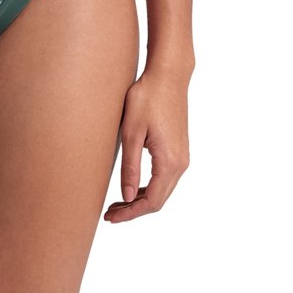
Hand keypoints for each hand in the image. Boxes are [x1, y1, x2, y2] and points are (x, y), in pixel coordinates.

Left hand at [103, 66, 190, 222]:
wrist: (168, 75)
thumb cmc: (147, 98)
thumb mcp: (132, 131)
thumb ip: (130, 166)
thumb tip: (126, 196)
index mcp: (169, 162)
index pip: (151, 201)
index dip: (130, 213)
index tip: (110, 217)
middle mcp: (180, 164)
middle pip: (158, 200)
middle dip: (133, 210)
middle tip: (110, 214)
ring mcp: (182, 157)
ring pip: (162, 190)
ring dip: (141, 200)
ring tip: (117, 203)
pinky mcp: (179, 149)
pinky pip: (165, 178)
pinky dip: (148, 187)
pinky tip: (132, 185)